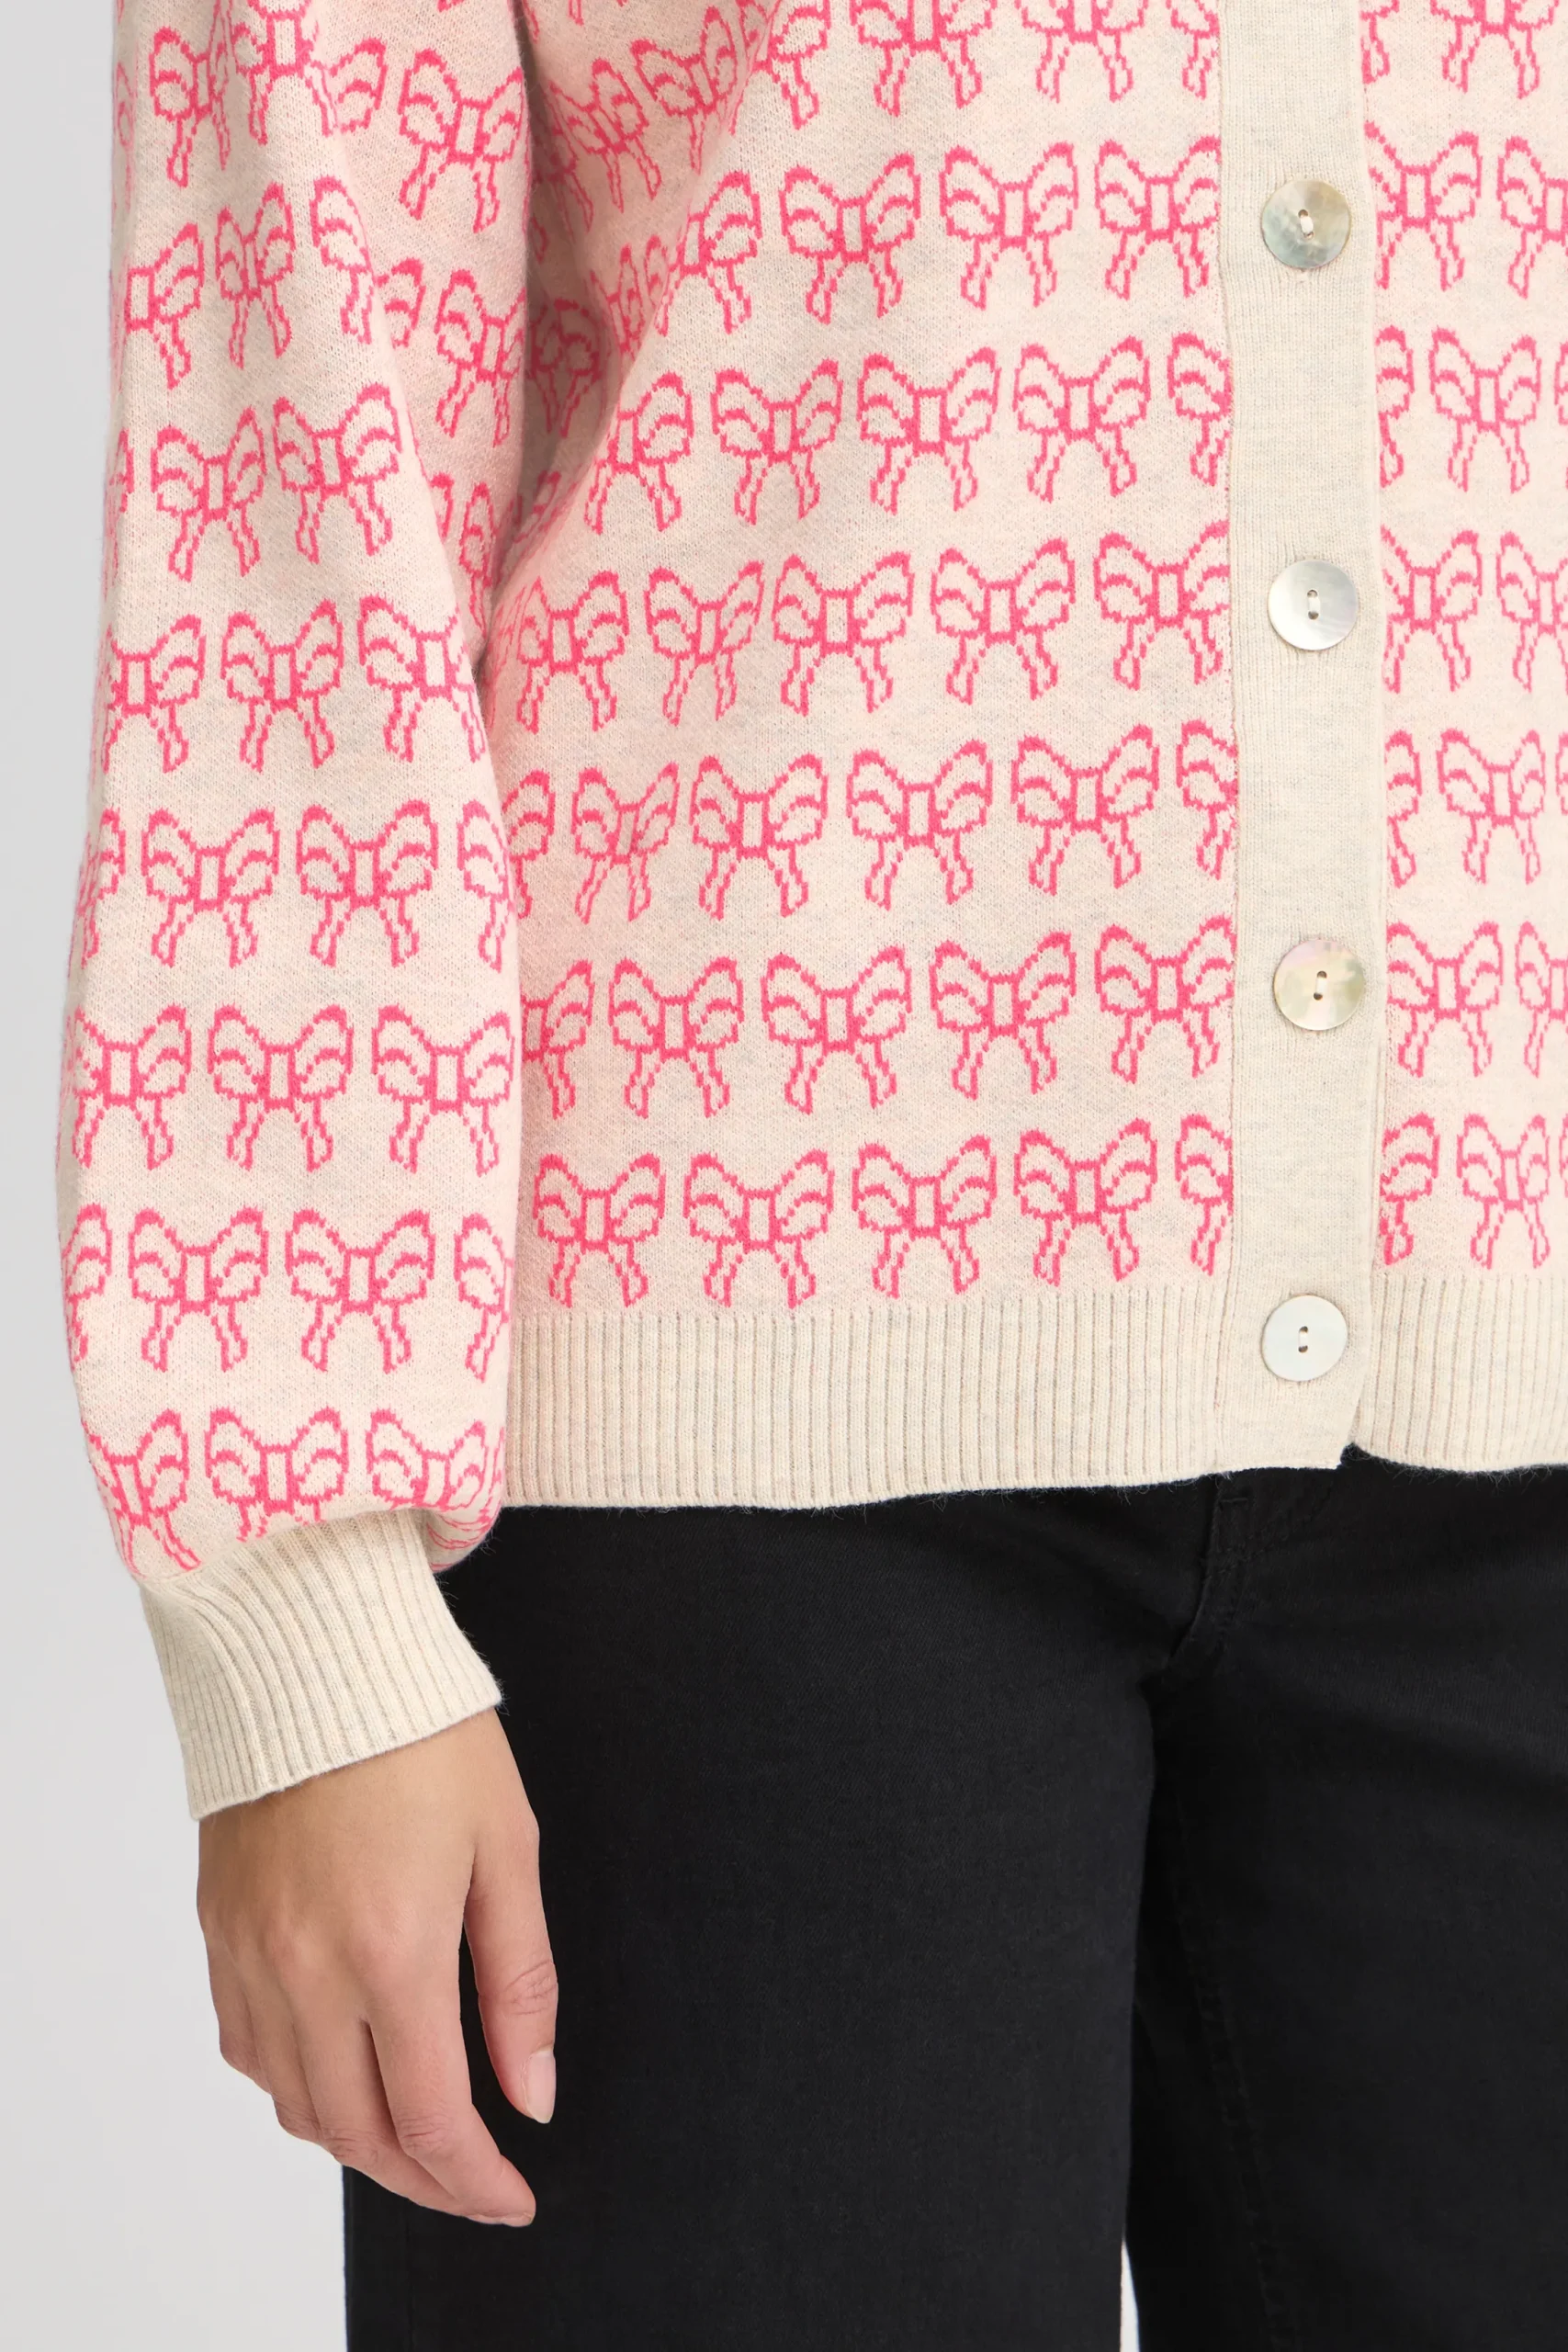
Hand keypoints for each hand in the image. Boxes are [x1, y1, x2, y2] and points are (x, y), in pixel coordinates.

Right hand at [197, 1709, 554, 2224]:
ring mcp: (252, 1954)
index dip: (474, 2179)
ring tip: (417, 2136)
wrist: (316, 1653)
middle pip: (357, 2133)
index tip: (511, 2197)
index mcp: (392, 1949)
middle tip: (473, 2180)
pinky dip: (298, 2085)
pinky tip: (342, 2068)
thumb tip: (533, 2094)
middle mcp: (308, 1968)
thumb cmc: (425, 1735)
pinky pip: (250, 2049)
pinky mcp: (220, 1931)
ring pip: (295, 2103)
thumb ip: (520, 1984)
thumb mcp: (506, 1849)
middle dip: (423, 2177)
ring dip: (358, 2141)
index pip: (430, 2117)